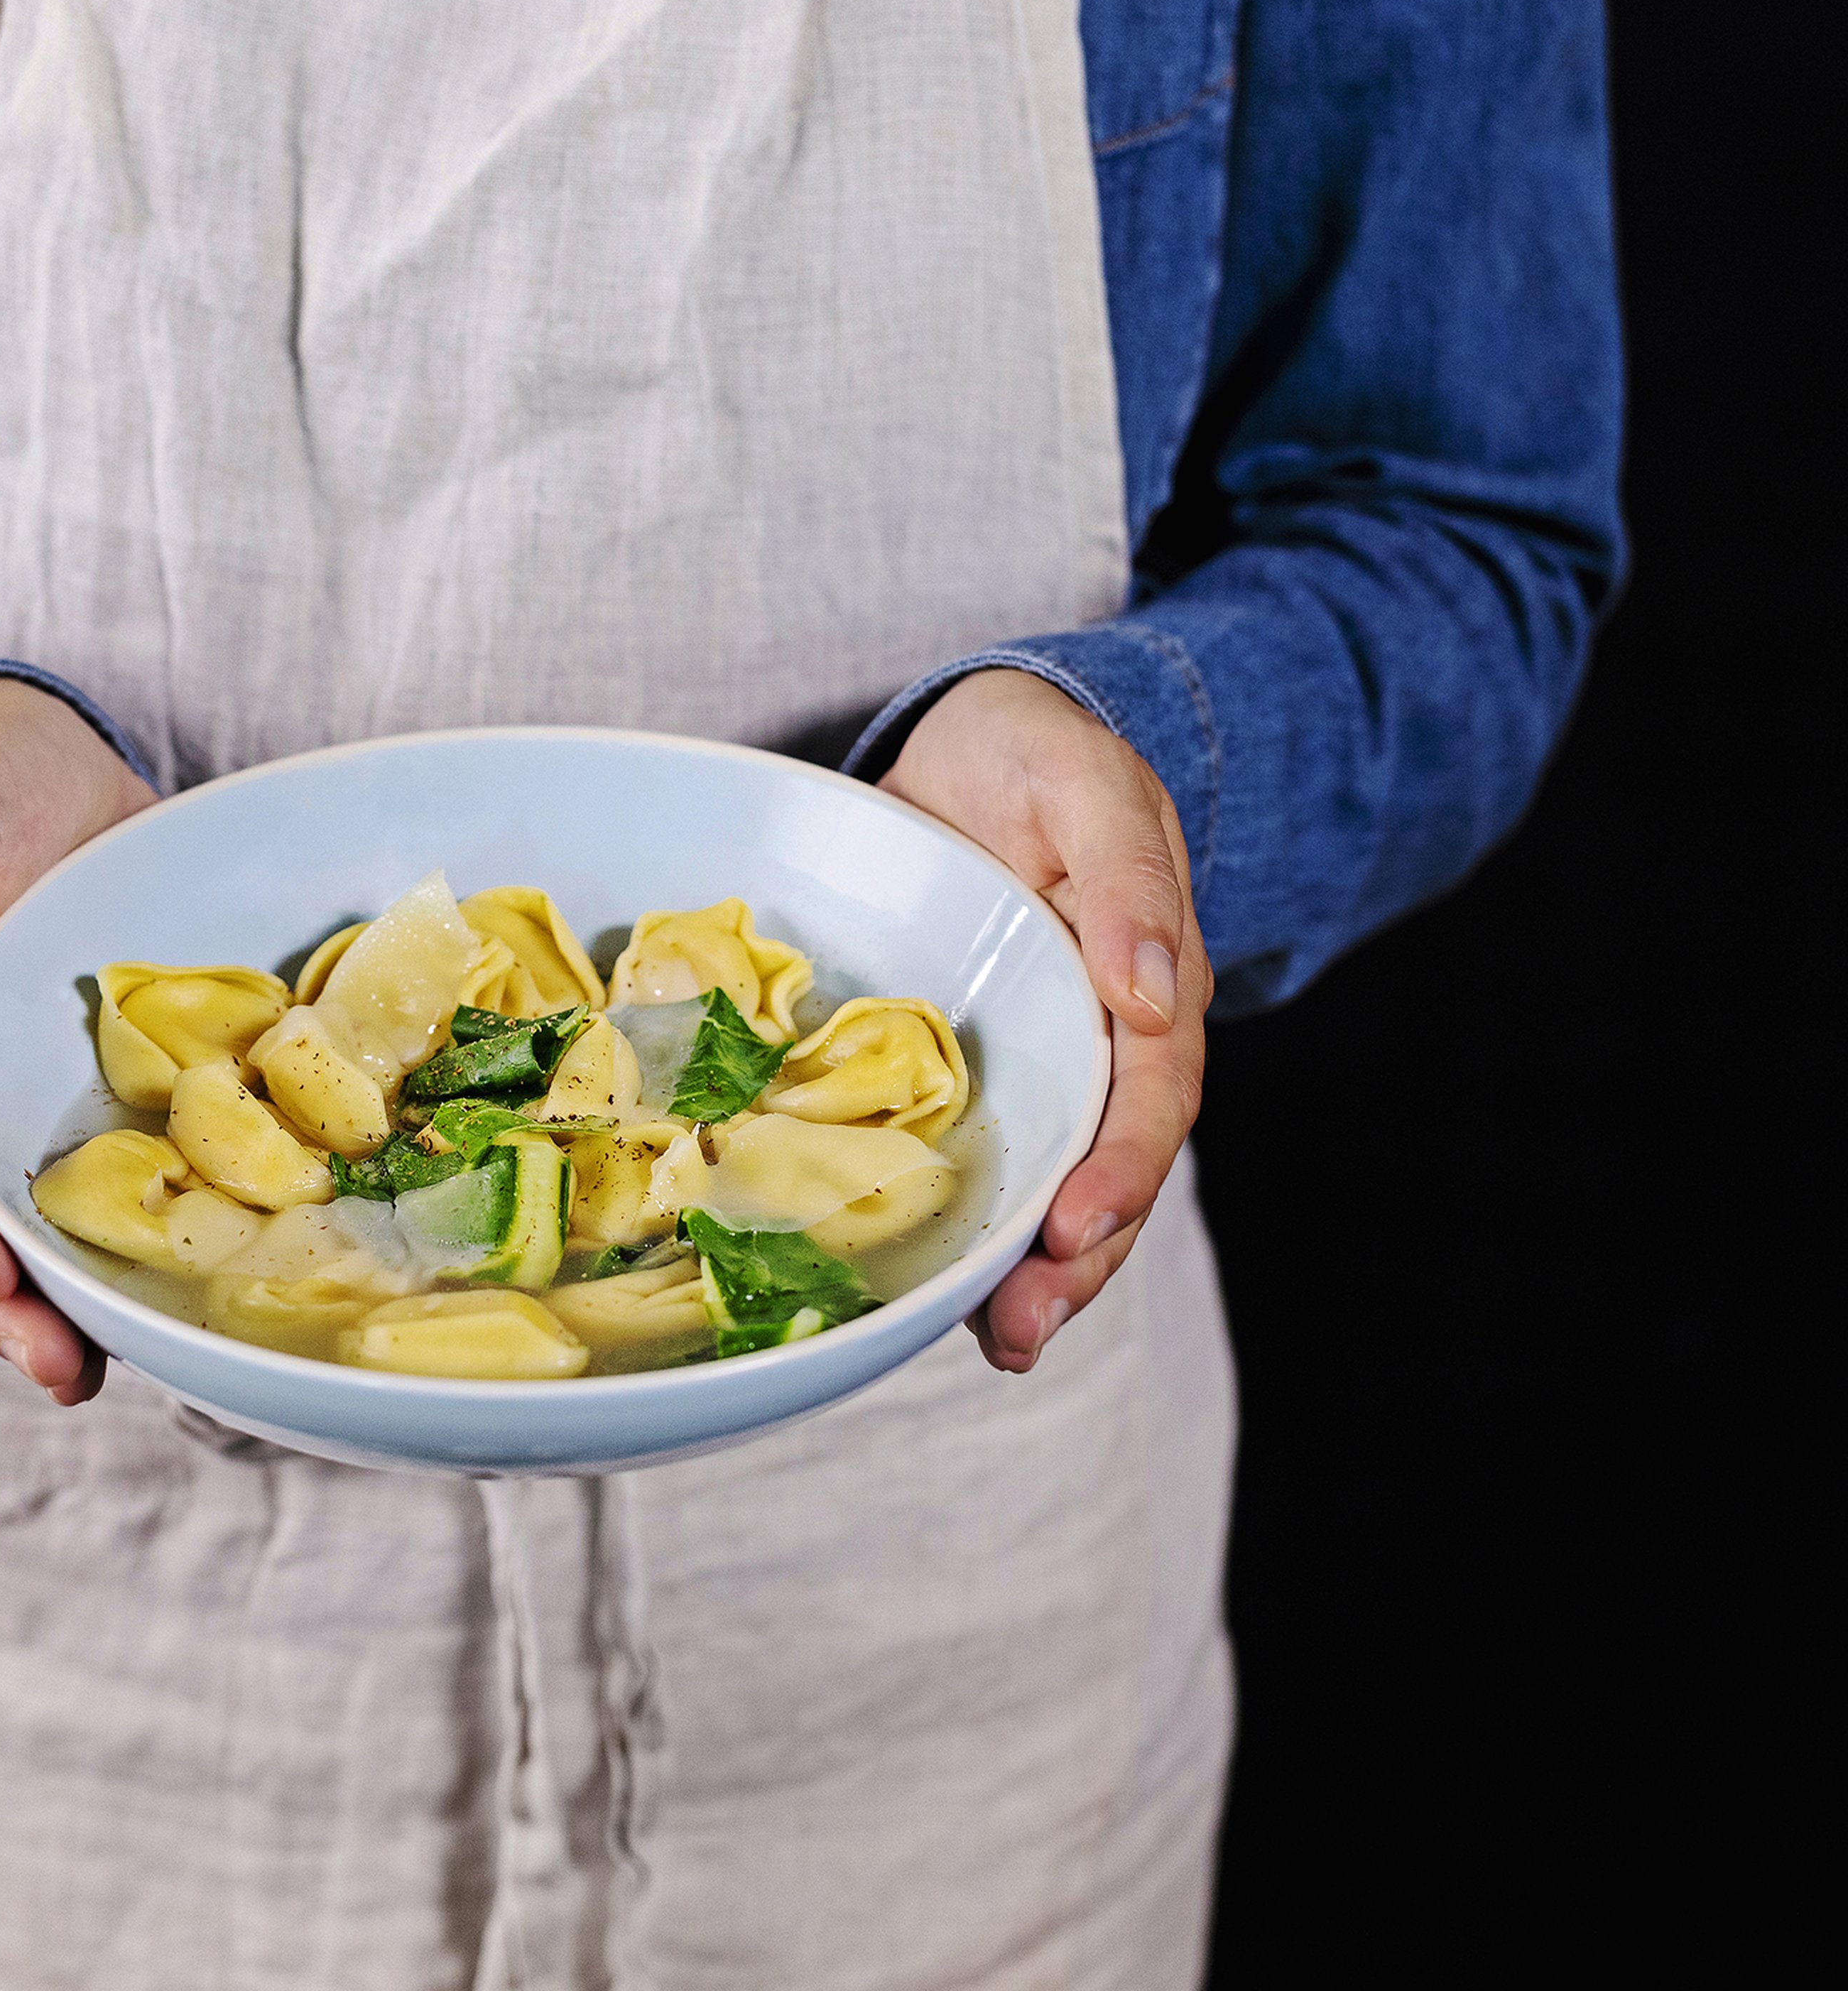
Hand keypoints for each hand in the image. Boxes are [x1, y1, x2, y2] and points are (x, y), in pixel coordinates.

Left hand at [882, 669, 1210, 1371]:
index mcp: (1144, 982)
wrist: (970, 741)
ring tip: (999, 1342)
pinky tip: (933, 1297)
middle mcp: (1098, 1042)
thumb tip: (1148, 991)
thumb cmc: (1035, 753)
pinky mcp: (965, 1070)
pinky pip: (973, 1158)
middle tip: (1024, 1326)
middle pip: (1105, 1171)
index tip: (1076, 1232)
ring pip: (1046, 1185)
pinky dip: (961, 1228)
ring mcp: (1034, 1063)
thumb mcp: (1086, 782)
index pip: (1149, 1096)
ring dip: (1025, 1272)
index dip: (1119, 1171)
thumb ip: (1128, 875)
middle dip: (1075, 1261)